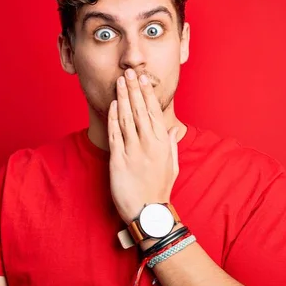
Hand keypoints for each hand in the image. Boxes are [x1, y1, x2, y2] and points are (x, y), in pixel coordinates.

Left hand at [107, 69, 179, 223]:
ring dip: (122, 99)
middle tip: (128, 73)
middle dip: (133, 90)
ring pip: (126, 119)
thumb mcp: (172, 165)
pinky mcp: (118, 160)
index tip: (143, 80)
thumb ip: (171, 145)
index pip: (153, 112)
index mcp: (162, 144)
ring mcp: (132, 151)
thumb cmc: (160, 189)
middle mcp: (148, 144)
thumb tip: (173, 129)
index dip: (147, 94)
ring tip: (119, 83)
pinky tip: (112, 105)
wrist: (147, 212)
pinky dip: (113, 118)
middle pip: (139, 111)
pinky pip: (114, 134)